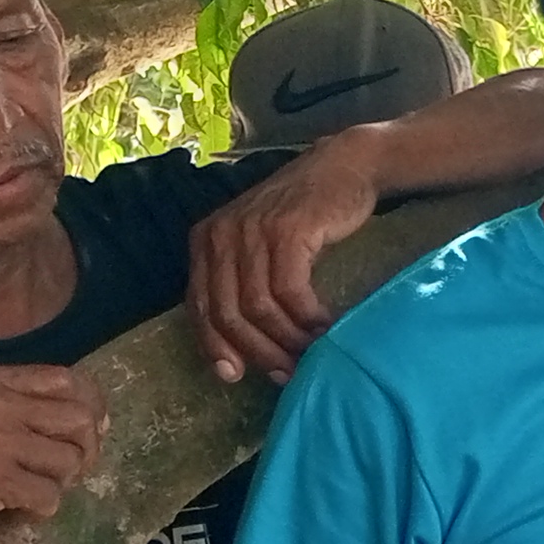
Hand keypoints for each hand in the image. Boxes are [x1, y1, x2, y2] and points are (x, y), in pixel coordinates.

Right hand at [0, 364, 104, 543]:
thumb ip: (10, 403)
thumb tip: (84, 416)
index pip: (68, 381)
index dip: (91, 410)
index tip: (87, 434)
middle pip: (79, 420)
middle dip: (84, 451)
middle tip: (66, 473)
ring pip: (68, 461)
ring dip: (59, 484)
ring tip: (33, 490)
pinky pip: (48, 496)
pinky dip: (40, 509)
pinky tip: (17, 509)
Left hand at [191, 139, 382, 384]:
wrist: (344, 166)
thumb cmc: (306, 213)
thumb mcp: (261, 245)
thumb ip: (244, 285)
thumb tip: (237, 357)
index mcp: (206, 240)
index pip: (199, 307)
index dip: (216, 347)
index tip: (237, 377)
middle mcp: (221, 235)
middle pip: (227, 313)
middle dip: (257, 351)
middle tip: (286, 372)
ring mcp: (252, 231)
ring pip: (259, 307)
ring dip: (287, 339)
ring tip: (310, 353)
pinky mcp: (287, 232)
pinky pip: (290, 292)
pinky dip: (308, 318)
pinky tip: (326, 325)